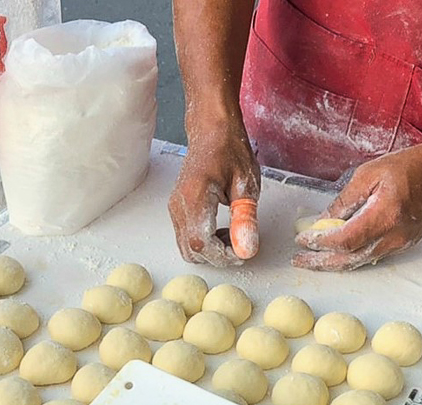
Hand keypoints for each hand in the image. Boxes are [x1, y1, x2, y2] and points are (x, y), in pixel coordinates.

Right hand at [169, 114, 260, 265]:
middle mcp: (180, 205)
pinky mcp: (177, 210)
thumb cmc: (230, 151)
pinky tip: (221, 228)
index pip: (202, 243)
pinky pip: (186, 238)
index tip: (242, 252)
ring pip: (187, 248)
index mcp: (196, 197)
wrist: (211, 132)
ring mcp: (175, 209)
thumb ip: (245, 220)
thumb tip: (246, 249)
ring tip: (232, 233)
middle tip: (240, 243)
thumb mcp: (246, 186)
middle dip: (218, 256)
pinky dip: (204, 242)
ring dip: (211, 251)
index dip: (223, 256)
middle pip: (192, 251)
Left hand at [293, 136, 421, 270]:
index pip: (345, 239)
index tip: (302, 239)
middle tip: (299, 260)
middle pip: (351, 258)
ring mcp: (402, 243)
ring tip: (312, 260)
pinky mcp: (405, 244)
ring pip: (361, 261)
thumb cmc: (411, 165)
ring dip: (335, 263)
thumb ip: (346, 200)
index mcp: (386, 214)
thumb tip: (322, 220)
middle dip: (321, 262)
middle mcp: (395, 235)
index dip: (321, 243)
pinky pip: (373, 256)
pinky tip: (337, 254)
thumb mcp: (370, 174)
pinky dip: (352, 257)